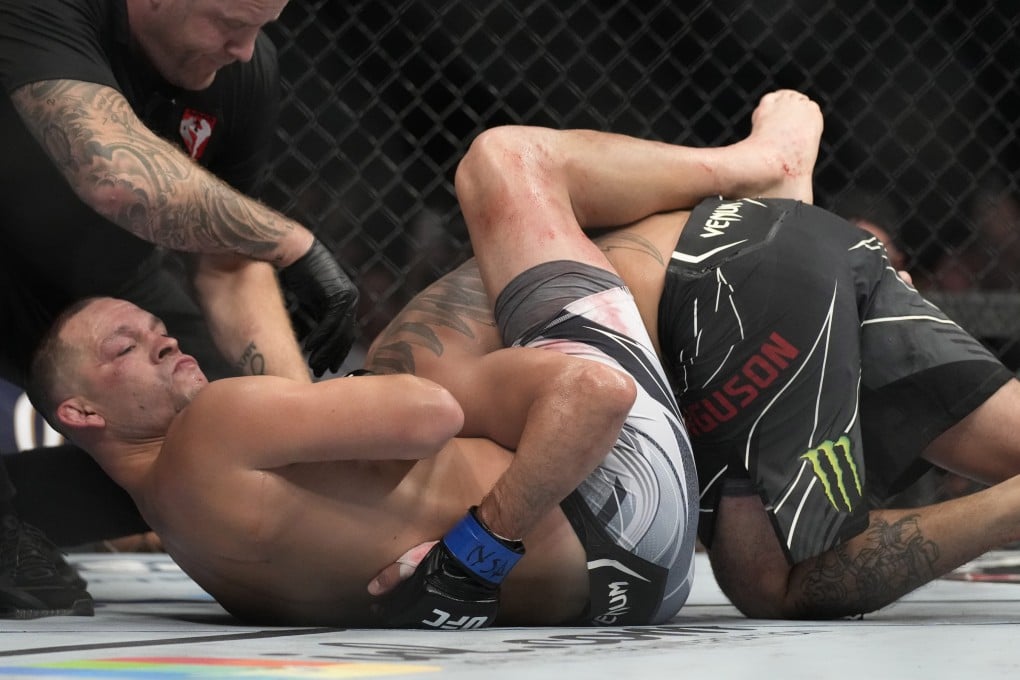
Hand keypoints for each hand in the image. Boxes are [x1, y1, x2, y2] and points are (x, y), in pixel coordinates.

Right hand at [279, 239, 359, 376]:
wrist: (293, 251)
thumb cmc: (295, 273)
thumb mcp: (307, 301)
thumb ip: (311, 318)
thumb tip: (306, 342)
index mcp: (344, 302)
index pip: (344, 333)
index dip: (337, 352)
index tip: (329, 367)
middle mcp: (349, 300)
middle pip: (344, 336)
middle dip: (333, 356)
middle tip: (322, 372)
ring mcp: (345, 298)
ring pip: (339, 333)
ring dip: (326, 351)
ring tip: (315, 365)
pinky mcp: (336, 295)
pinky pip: (330, 322)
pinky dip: (320, 336)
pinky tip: (309, 348)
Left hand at [370, 507, 524, 628]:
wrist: (478, 555)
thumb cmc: (446, 554)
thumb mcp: (415, 559)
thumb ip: (393, 575)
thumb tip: (373, 589)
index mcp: (418, 603)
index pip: (394, 613)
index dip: (384, 611)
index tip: (379, 609)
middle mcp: (434, 616)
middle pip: (411, 622)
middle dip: (402, 617)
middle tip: (395, 611)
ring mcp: (454, 620)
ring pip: (432, 626)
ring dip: (423, 620)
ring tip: (416, 613)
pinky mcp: (470, 620)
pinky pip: (454, 624)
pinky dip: (445, 620)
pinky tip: (441, 614)